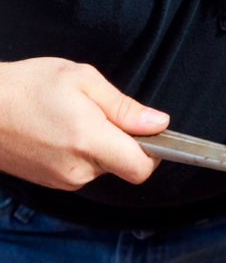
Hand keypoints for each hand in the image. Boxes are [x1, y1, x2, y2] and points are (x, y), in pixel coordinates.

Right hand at [0, 57, 169, 189]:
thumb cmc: (29, 86)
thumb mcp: (84, 80)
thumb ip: (125, 106)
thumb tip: (159, 123)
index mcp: (90, 141)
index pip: (141, 167)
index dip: (155, 150)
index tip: (151, 129)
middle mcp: (77, 169)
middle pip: (125, 164)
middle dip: (125, 139)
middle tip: (101, 110)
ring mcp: (62, 180)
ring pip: (104, 165)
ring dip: (103, 144)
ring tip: (77, 116)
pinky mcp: (51, 182)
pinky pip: (84, 169)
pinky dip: (84, 151)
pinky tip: (65, 129)